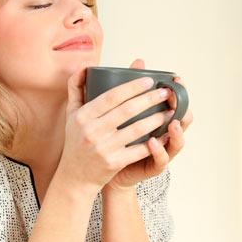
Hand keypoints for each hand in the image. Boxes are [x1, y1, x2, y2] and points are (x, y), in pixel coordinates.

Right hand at [55, 61, 178, 197]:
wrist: (74, 177)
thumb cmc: (76, 141)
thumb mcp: (71, 114)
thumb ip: (76, 87)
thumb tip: (83, 64)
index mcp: (82, 116)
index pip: (111, 96)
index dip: (132, 87)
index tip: (150, 79)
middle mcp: (91, 131)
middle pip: (127, 110)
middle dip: (150, 99)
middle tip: (167, 92)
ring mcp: (103, 148)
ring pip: (136, 129)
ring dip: (157, 119)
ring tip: (170, 112)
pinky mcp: (113, 163)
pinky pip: (139, 150)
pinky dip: (155, 142)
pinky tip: (166, 135)